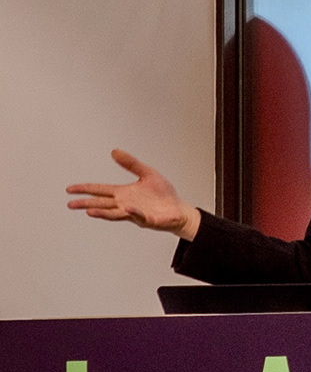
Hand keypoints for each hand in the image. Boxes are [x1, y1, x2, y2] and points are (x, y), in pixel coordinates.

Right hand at [66, 150, 200, 238]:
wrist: (179, 209)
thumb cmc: (162, 194)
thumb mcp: (147, 173)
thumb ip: (131, 163)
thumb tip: (114, 151)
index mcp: (124, 193)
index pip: (100, 190)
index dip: (86, 189)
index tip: (70, 189)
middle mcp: (125, 204)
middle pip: (102, 204)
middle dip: (86, 203)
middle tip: (70, 204)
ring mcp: (135, 213)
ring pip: (115, 214)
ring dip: (102, 213)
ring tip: (88, 211)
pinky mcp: (148, 219)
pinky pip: (139, 216)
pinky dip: (133, 212)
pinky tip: (127, 208)